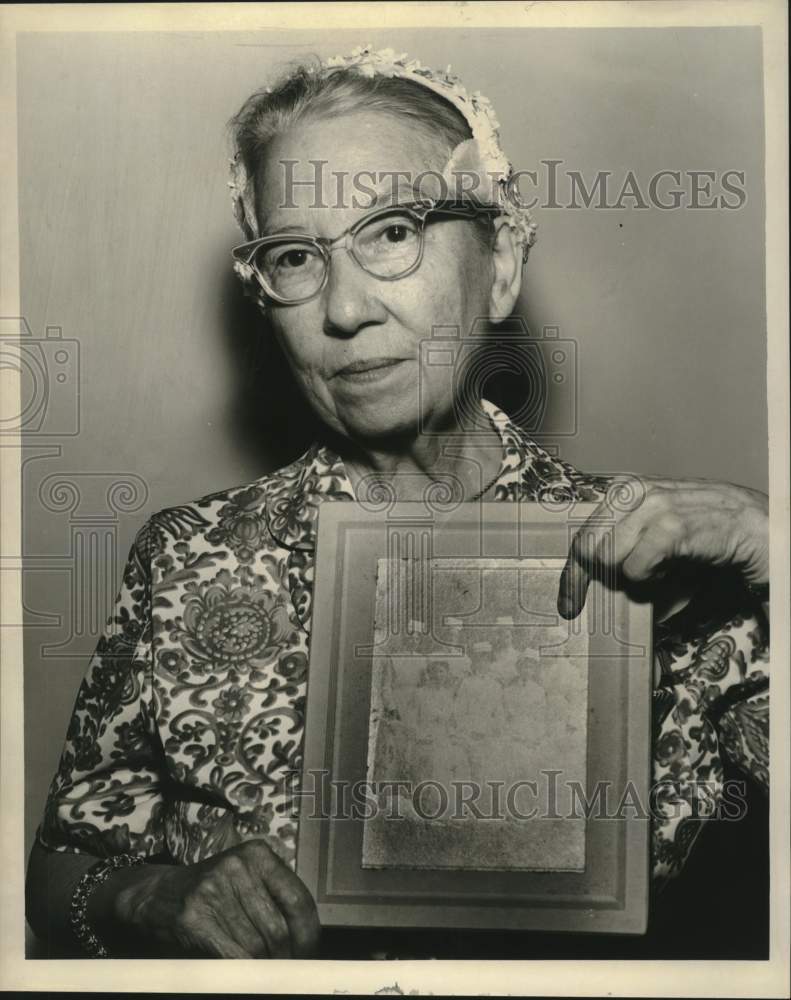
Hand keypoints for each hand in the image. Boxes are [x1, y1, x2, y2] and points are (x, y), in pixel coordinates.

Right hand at [104, 839, 320, 957]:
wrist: (157, 894)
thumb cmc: (211, 891)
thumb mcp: (244, 878)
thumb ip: (273, 896)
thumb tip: (306, 938)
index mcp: (257, 854)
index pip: (298, 899)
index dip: (308, 935)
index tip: (309, 954)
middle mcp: (237, 866)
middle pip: (279, 928)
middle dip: (286, 957)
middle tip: (286, 969)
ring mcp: (213, 891)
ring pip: (257, 946)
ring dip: (264, 967)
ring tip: (265, 971)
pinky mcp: (194, 918)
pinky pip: (232, 956)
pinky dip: (244, 973)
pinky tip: (246, 974)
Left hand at [557, 477, 768, 618]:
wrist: (756, 527)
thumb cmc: (705, 532)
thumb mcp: (657, 533)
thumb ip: (624, 548)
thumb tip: (590, 583)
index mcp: (624, 489)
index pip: (582, 533)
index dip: (571, 574)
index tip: (567, 604)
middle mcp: (633, 491)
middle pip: (587, 546)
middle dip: (591, 580)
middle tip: (611, 596)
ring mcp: (652, 505)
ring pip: (607, 556)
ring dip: (630, 574)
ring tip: (659, 567)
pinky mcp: (671, 525)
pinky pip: (636, 566)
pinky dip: (650, 577)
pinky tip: (671, 568)